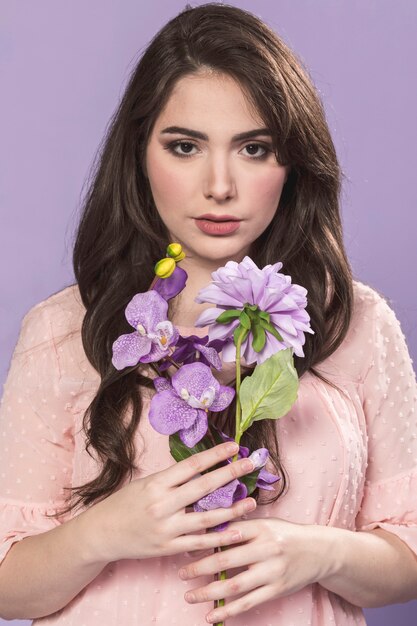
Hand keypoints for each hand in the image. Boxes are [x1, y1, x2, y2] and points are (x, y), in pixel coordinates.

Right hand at [83, 442, 256, 563]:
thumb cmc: (124, 504)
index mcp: (157, 483)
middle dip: (230, 474)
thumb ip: (172, 479)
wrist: (102, 534)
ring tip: (253, 501)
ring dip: (233, 509)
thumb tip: (202, 469)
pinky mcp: (168, 548)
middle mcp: (163, 504)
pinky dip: (220, 538)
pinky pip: (200, 543)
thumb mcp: (145, 484)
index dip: (215, 455)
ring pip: (207, 517)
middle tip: (251, 463)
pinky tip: (238, 531)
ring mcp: (167, 528)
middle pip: (204, 487)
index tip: (234, 446)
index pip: (192, 465)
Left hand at [178, 518, 337, 622]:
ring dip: (208, 592)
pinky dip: (228, 611)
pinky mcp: (277, 590)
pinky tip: (211, 616)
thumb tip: (206, 531)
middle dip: (200, 568)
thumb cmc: (285, 534)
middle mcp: (266, 548)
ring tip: (190, 596)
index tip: (185, 544)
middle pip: (227, 560)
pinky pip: (248, 603)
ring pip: (234, 585)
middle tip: (181, 573)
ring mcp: (272, 571)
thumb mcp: (265, 522)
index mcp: (261, 527)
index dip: (205, 539)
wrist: (319, 551)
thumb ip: (240, 526)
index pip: (228, 532)